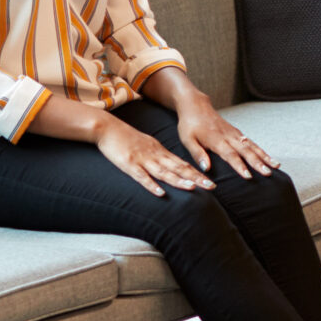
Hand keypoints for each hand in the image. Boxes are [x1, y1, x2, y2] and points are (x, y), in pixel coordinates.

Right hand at [95, 120, 214, 196]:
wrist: (108, 128)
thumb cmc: (127, 138)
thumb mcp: (148, 146)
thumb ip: (160, 157)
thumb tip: (174, 168)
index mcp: (160, 152)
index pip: (182, 164)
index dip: (197, 174)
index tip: (211, 182)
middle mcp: (155, 156)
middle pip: (178, 168)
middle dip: (195, 178)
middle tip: (212, 186)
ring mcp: (143, 160)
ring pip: (163, 172)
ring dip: (178, 181)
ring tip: (192, 188)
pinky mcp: (129, 164)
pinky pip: (141, 177)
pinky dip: (151, 185)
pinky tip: (160, 193)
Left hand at [176, 101, 276, 179]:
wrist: (196, 105)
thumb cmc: (189, 124)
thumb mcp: (187, 139)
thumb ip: (198, 154)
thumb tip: (206, 168)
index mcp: (216, 140)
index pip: (230, 155)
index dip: (239, 166)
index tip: (248, 176)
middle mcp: (228, 136)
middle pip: (246, 151)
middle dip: (258, 162)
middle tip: (268, 173)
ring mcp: (234, 133)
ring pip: (252, 146)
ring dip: (264, 156)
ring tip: (276, 166)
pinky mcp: (237, 132)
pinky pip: (251, 142)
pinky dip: (261, 150)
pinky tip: (269, 158)